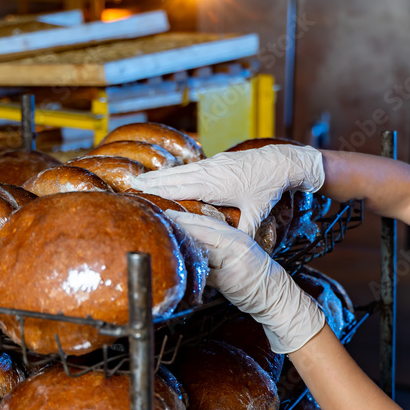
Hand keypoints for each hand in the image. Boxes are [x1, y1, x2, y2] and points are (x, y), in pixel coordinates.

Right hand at [128, 144, 324, 236]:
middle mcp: (209, 172)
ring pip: (181, 170)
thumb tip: (236, 249)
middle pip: (174, 177)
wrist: (281, 162)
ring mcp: (212, 164)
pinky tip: (167, 173)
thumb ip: (244, 230)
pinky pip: (190, 166)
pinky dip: (175, 170)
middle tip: (128, 184)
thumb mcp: (257, 212)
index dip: (160, 190)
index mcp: (215, 185)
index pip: (180, 188)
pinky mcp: (217, 160)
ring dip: (160, 174)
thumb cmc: (268, 187)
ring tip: (140, 178)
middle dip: (152, 181)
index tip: (140, 193)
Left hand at [165, 211, 324, 353]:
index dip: (187, 217)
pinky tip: (178, 265)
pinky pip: (204, 274)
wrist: (274, 293)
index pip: (209, 223)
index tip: (169, 212)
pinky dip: (191, 270)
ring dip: (182, 245)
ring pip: (201, 251)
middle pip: (203, 233)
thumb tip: (194, 237)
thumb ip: (221, 243)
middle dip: (180, 226)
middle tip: (161, 220)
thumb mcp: (242, 251)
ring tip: (165, 239)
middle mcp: (236, 246)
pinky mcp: (228, 281)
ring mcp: (232, 263)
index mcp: (239, 237)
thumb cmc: (256, 273)